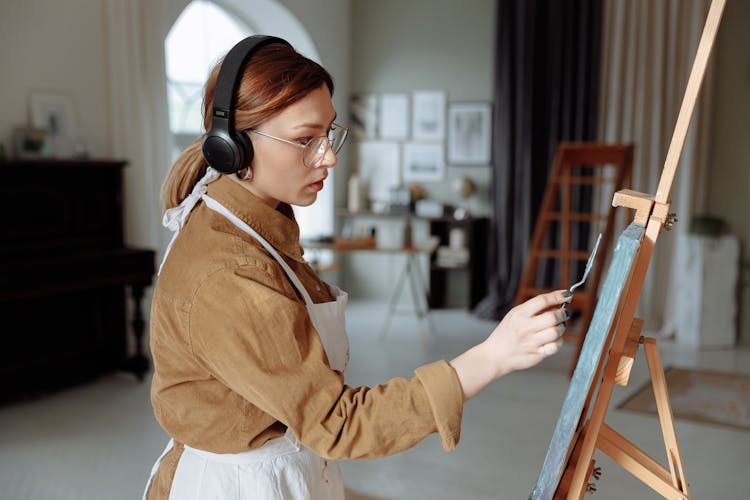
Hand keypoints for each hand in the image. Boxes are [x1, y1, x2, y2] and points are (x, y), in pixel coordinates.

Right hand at [449, 290, 570, 400]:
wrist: (496, 355)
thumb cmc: (507, 333)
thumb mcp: (515, 315)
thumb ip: (533, 309)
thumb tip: (557, 304)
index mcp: (519, 314)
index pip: (542, 301)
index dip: (557, 296)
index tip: (567, 295)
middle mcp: (525, 327)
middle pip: (553, 316)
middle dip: (563, 313)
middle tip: (564, 313)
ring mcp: (531, 341)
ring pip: (556, 331)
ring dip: (562, 327)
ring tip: (558, 326)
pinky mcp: (536, 354)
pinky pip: (555, 346)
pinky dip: (559, 342)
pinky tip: (554, 339)